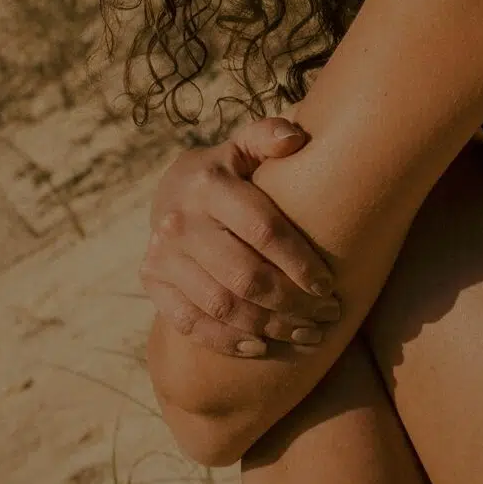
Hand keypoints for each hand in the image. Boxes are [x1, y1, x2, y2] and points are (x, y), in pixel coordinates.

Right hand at [140, 116, 340, 357]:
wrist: (170, 193)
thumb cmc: (227, 172)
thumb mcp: (243, 147)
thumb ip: (268, 136)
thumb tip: (295, 138)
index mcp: (209, 184)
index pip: (263, 230)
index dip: (300, 262)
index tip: (330, 285)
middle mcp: (180, 221)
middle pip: (245, 276)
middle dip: (293, 303)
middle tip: (328, 315)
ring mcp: (162, 254)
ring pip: (222, 305)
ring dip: (269, 326)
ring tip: (308, 334)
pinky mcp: (152, 281)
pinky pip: (190, 322)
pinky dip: (227, 340)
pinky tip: (262, 347)